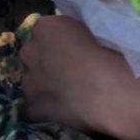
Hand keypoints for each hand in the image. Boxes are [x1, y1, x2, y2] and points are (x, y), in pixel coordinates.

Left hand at [20, 16, 139, 139]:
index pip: (45, 33)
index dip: (59, 44)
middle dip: (47, 64)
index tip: (73, 53)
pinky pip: (38, 108)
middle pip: (34, 57)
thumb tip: (71, 42)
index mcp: (44, 28)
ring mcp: (28, 82)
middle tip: (70, 75)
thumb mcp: (91, 27)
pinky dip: (50, 110)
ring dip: (46, 88)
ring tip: (71, 96)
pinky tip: (68, 112)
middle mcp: (29, 52)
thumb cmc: (110, 54)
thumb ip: (73, 33)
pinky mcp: (31, 108)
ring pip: (34, 83)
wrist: (111, 90)